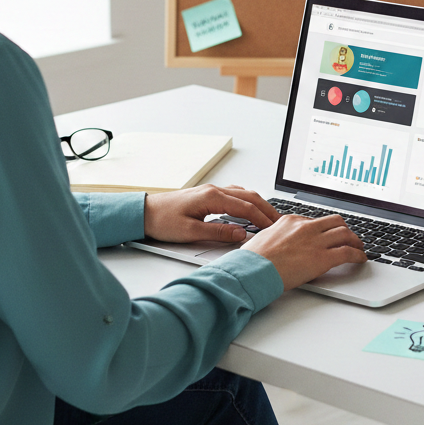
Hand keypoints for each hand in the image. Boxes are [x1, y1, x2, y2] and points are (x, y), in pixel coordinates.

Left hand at [143, 184, 279, 243]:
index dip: (262, 218)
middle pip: (249, 197)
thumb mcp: (190, 232)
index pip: (245, 207)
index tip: (274, 228)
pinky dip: (246, 201)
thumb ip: (218, 232)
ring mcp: (211, 190)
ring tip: (268, 217)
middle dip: (266, 209)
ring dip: (258, 204)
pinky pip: (234, 194)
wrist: (144, 212)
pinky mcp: (207, 195)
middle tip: (279, 222)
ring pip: (243, 194)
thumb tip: (241, 234)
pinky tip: (248, 209)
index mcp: (211, 197)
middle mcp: (214, 190)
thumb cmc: (162, 221)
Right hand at [242, 213, 366, 289]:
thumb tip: (279, 242)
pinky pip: (347, 253)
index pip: (315, 221)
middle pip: (335, 221)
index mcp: (290, 221)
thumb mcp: (264, 238)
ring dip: (355, 241)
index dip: (324, 230)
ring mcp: (315, 241)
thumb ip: (277, 236)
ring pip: (345, 233)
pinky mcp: (322, 258)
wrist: (253, 270)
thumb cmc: (253, 259)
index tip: (328, 235)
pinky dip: (358, 255)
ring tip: (358, 248)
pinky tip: (360, 259)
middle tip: (349, 238)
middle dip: (345, 229)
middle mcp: (306, 227)